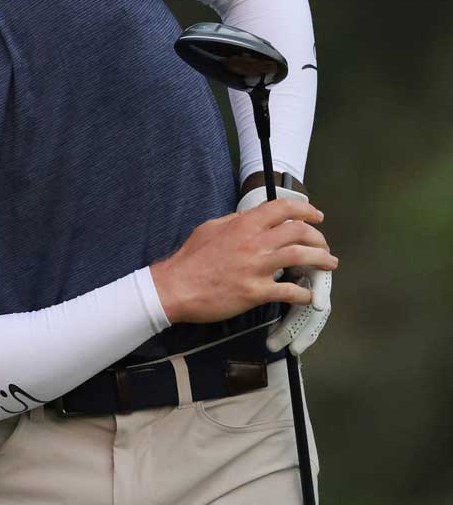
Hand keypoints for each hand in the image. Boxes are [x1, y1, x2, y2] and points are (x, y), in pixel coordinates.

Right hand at [150, 198, 334, 324]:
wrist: (175, 287)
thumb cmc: (189, 259)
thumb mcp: (209, 229)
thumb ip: (234, 222)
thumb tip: (251, 219)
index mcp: (243, 225)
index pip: (283, 209)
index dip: (305, 210)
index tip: (316, 216)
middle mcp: (254, 243)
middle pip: (300, 232)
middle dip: (319, 237)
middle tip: (323, 245)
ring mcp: (257, 268)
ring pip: (303, 257)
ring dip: (322, 260)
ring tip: (329, 264)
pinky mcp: (256, 292)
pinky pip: (290, 291)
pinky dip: (304, 293)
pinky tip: (308, 295)